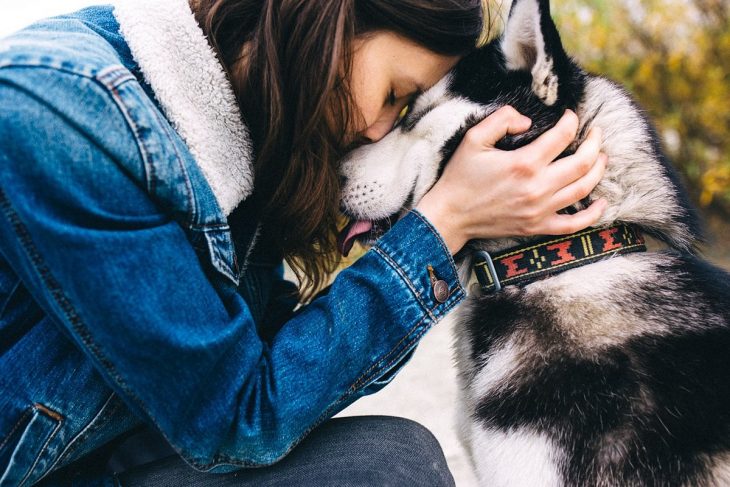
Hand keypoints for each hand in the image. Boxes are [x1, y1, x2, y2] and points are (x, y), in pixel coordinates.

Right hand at [416, 106, 607, 253]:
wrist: (451, 215)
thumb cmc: (461, 176)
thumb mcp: (473, 138)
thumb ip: (501, 119)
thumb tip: (527, 120)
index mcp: (524, 163)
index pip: (562, 136)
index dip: (571, 121)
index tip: (570, 116)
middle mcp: (537, 188)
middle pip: (582, 163)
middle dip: (594, 143)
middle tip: (596, 133)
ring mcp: (540, 210)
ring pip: (583, 189)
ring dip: (598, 171)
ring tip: (601, 157)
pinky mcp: (537, 227)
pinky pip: (573, 224)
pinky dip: (592, 215)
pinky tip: (602, 203)